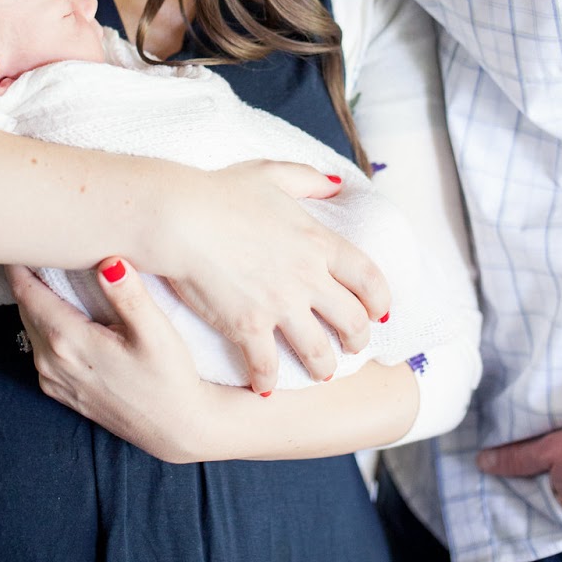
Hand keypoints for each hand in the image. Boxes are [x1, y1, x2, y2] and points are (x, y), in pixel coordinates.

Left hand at [6, 259, 214, 461]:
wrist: (177, 428)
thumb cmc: (171, 378)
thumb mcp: (156, 333)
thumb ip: (128, 295)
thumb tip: (107, 261)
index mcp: (67, 341)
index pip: (26, 292)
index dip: (19, 262)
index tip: (23, 236)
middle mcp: (50, 362)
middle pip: (25, 307)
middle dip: (27, 276)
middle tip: (36, 245)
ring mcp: (53, 380)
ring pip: (31, 328)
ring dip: (35, 300)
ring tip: (48, 270)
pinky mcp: (62, 391)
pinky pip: (40, 348)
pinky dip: (44, 324)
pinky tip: (63, 311)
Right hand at [153, 159, 389, 394]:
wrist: (180, 218)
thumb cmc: (219, 193)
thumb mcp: (270, 174)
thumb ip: (306, 179)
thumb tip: (335, 184)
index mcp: (317, 241)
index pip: (368, 277)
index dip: (380, 299)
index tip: (380, 311)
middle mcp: (307, 277)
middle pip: (352, 320)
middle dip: (358, 339)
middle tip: (353, 347)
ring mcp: (280, 305)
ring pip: (319, 352)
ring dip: (324, 368)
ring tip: (321, 374)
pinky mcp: (248, 327)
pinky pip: (267, 365)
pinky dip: (267, 380)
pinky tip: (264, 387)